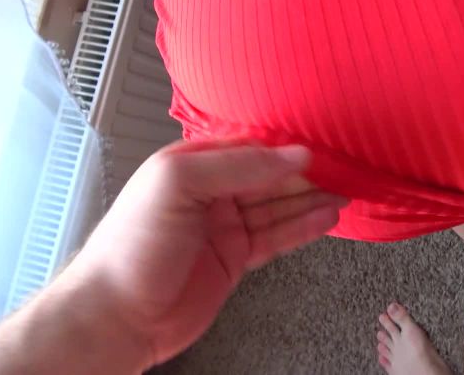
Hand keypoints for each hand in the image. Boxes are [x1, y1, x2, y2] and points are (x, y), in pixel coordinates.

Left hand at [67, 140, 346, 368]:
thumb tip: (292, 155)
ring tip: (348, 191)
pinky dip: (303, 227)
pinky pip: (276, 237)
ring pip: (278, 207)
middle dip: (306, 173)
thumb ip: (236, 166)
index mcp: (191, 164)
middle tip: (345, 169)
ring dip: (312, 199)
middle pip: (269, 176)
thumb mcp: (177, 185)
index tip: (321, 147)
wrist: (115, 316)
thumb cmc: (132, 244)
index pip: (249, 147)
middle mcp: (210, 192)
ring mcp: (224, 227)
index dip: (285, 147)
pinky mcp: (235, 259)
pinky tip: (327, 218)